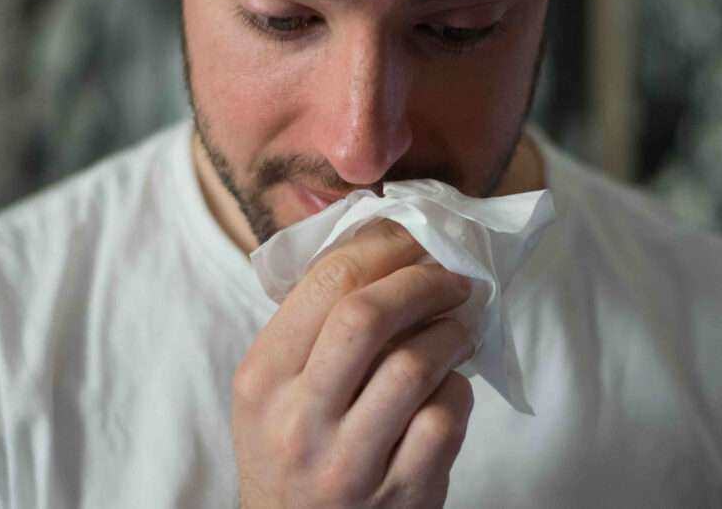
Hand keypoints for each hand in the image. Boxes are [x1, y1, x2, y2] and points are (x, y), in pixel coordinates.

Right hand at [232, 219, 476, 508]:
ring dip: (451, 332)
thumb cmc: (291, 447)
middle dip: (423, 281)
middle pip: (368, 316)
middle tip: (451, 277)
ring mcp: (349, 463)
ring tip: (459, 325)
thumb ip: (313, 324)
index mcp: (262, 378)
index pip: (327, 282)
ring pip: (415, 365)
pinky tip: (450, 384)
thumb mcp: (273, 387)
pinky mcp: (399, 495)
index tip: (414, 238)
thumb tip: (389, 245)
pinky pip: (445, 419)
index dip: (384, 246)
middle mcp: (298, 420)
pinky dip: (458, 389)